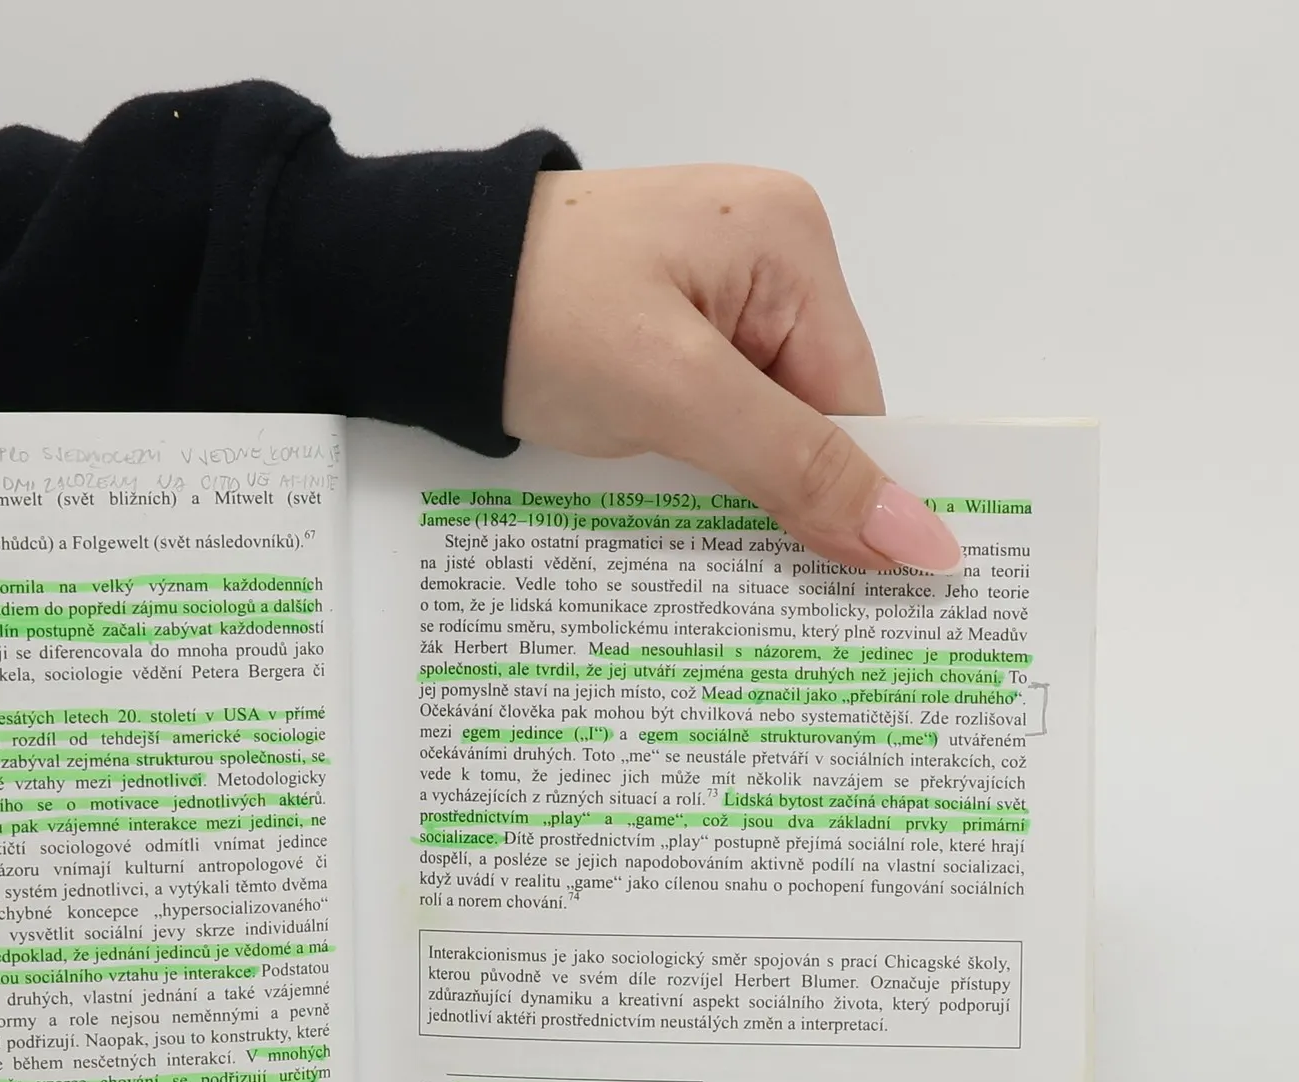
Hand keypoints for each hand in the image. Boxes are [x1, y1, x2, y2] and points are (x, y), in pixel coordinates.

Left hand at [504, 166, 961, 573]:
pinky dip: (689, 472)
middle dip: (785, 496)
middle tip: (779, 601)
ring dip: (731, 492)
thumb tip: (918, 538)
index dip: (849, 493)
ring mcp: (700, 295)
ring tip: (715, 566)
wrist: (404, 295)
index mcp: (789, 241)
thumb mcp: (676, 394)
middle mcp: (758, 257)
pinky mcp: (649, 333)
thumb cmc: (534, 319)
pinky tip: (672, 518)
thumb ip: (794, 466)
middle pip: (807, 414)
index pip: (853, 399)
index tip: (854, 592)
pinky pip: (700, 418)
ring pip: (751, 426)